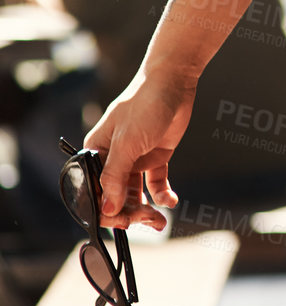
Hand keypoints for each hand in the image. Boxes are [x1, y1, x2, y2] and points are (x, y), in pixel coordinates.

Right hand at [83, 68, 196, 229]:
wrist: (173, 83)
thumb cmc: (144, 105)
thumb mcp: (127, 143)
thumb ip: (115, 177)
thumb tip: (107, 209)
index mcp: (96, 153)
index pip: (93, 191)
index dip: (105, 210)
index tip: (122, 222)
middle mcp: (113, 158)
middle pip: (114, 196)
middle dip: (128, 212)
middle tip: (146, 220)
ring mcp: (135, 158)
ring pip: (135, 194)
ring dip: (145, 209)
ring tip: (159, 220)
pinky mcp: (155, 156)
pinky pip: (155, 183)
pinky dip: (162, 195)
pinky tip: (170, 200)